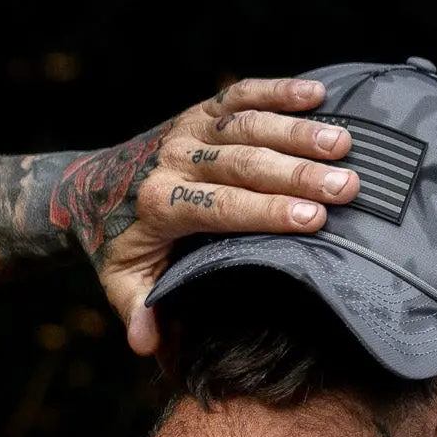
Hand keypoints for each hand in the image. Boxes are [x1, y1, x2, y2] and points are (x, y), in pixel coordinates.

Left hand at [51, 78, 359, 355]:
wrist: (88, 188)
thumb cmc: (116, 244)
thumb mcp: (121, 284)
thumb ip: (136, 312)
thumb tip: (147, 345)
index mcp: (159, 203)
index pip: (221, 206)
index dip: (268, 211)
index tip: (314, 219)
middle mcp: (174, 158)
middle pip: (244, 163)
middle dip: (298, 174)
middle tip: (347, 186)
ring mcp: (189, 129)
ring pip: (248, 124)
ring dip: (299, 132)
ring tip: (345, 146)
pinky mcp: (201, 111)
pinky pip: (241, 93)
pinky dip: (280, 90)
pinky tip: (321, 94)